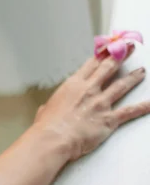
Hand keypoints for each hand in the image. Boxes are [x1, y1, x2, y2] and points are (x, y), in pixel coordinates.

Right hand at [33, 51, 149, 162]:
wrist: (53, 138)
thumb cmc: (47, 126)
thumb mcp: (46, 109)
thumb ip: (52, 106)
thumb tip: (48, 109)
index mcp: (73, 85)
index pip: (91, 64)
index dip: (103, 53)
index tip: (110, 45)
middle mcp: (89, 90)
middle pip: (109, 68)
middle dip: (121, 56)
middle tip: (130, 47)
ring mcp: (101, 103)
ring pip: (122, 86)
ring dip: (133, 77)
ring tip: (142, 71)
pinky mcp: (109, 119)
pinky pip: (130, 111)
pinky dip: (143, 107)